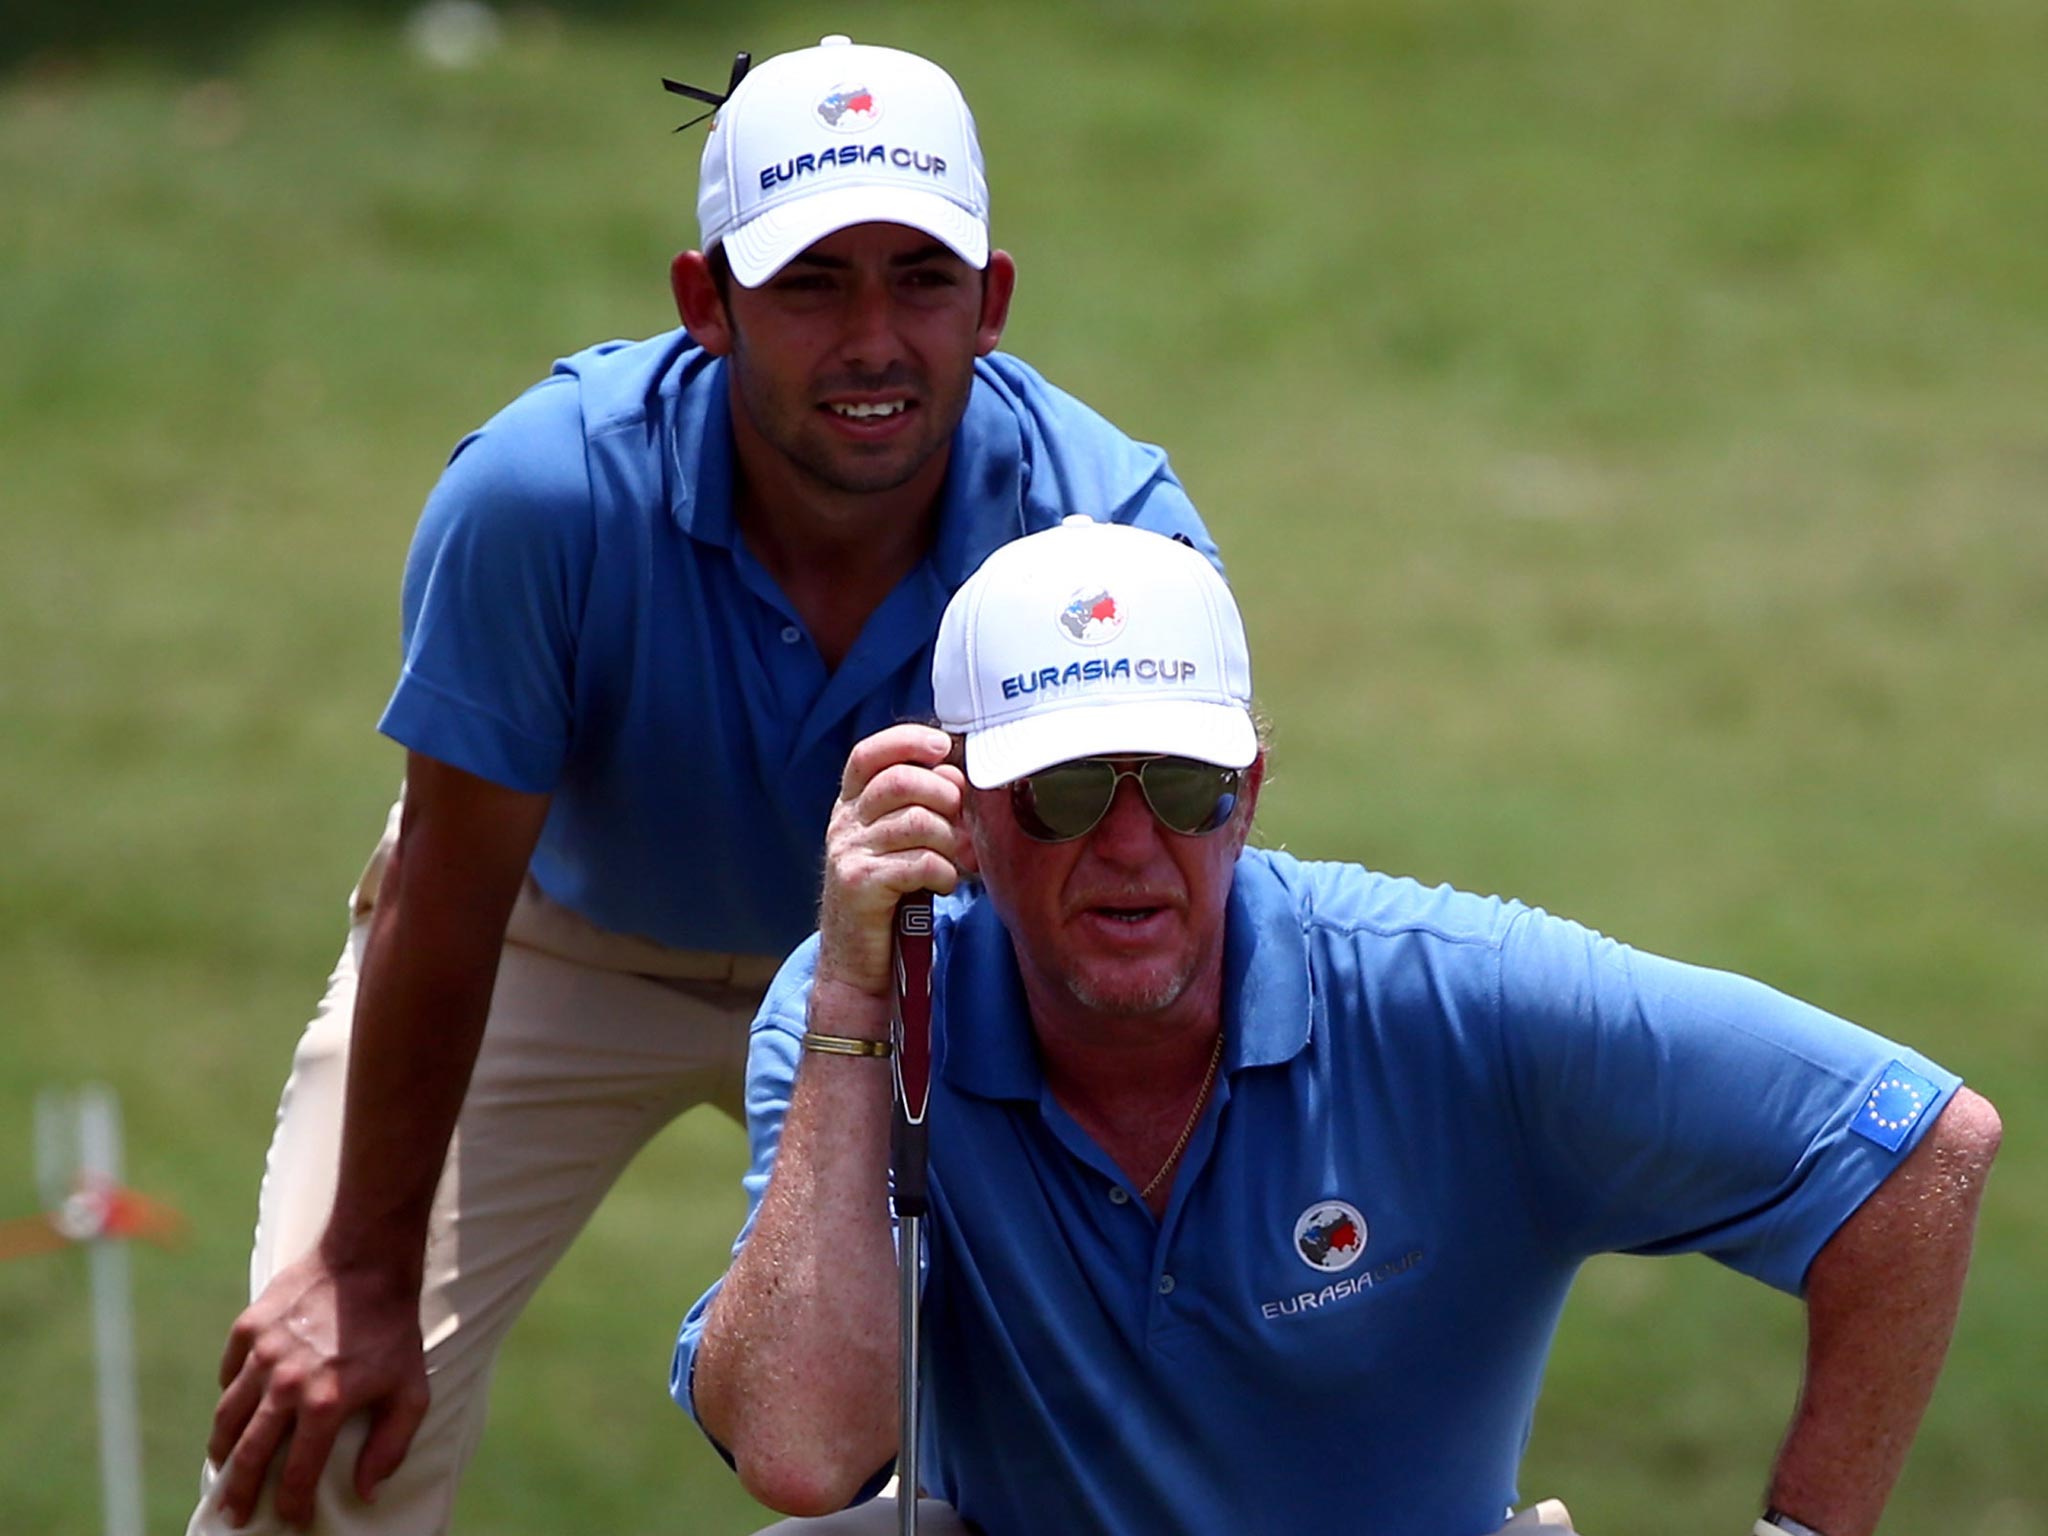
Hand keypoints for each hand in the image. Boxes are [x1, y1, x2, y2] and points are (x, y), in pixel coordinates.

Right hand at [207, 1246, 430, 1527]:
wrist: (369, 1259)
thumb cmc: (394, 1328)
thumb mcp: (411, 1390)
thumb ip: (390, 1445)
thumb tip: (365, 1491)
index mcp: (324, 1403)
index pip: (296, 1473)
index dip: (291, 1504)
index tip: (289, 1520)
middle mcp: (285, 1383)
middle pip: (248, 1454)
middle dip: (239, 1492)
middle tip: (234, 1513)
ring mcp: (262, 1355)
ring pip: (228, 1416)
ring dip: (223, 1449)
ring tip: (224, 1467)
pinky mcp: (248, 1328)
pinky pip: (229, 1373)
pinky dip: (229, 1395)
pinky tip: (235, 1409)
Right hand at [817, 724, 968, 996]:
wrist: (857, 960)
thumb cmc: (891, 896)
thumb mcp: (900, 843)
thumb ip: (921, 806)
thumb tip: (956, 776)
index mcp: (852, 805)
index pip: (869, 754)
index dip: (906, 741)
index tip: (941, 746)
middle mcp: (844, 823)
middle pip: (899, 781)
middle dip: (943, 795)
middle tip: (958, 821)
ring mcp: (848, 852)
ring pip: (916, 821)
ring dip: (949, 840)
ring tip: (954, 859)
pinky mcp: (859, 884)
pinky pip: (920, 862)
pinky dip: (945, 872)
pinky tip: (943, 884)